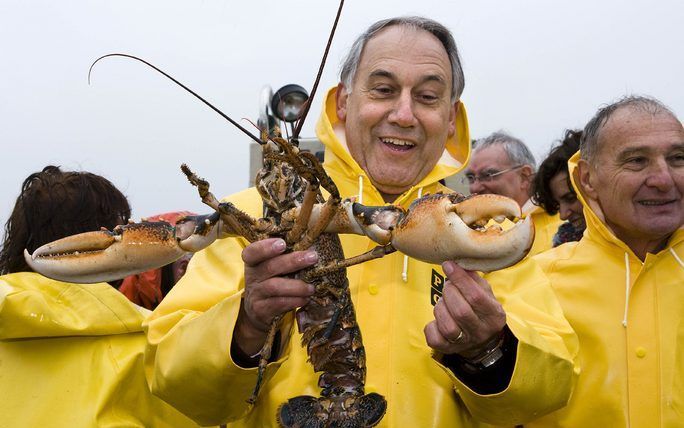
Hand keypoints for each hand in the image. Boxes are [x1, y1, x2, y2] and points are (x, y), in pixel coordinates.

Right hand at [234, 238, 317, 355]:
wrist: (258, 313)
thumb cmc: (271, 283)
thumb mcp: (272, 269)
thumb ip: (284, 258)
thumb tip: (311, 247)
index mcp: (253, 262)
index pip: (252, 252)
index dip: (265, 247)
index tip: (283, 243)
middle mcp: (252, 277)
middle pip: (269, 267)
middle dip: (293, 261)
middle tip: (313, 257)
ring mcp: (255, 294)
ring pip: (274, 287)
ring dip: (296, 286)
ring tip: (311, 287)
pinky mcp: (261, 310)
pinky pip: (278, 304)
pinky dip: (294, 301)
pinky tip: (305, 299)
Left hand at [424, 261, 505, 357]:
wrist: (481, 341)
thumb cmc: (480, 310)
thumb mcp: (485, 293)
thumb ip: (473, 279)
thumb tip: (458, 264)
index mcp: (495, 316)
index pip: (476, 296)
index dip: (460, 279)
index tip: (448, 265)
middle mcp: (481, 332)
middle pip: (461, 311)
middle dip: (449, 293)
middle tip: (448, 286)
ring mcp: (465, 343)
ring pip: (447, 326)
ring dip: (440, 308)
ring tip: (443, 302)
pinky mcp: (448, 349)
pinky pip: (434, 338)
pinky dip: (431, 326)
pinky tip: (437, 319)